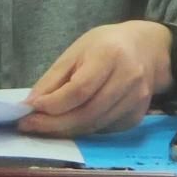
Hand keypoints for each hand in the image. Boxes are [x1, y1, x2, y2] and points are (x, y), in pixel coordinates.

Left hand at [19, 21, 168, 136]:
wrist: (146, 49)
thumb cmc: (105, 46)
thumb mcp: (76, 52)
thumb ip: (54, 78)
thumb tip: (30, 104)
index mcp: (110, 55)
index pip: (80, 89)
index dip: (54, 103)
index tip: (29, 109)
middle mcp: (128, 79)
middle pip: (87, 112)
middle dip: (55, 124)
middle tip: (29, 126)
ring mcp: (137, 100)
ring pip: (95, 125)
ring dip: (66, 130)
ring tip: (44, 126)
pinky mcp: (138, 116)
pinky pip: (104, 129)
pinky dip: (84, 129)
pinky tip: (70, 123)